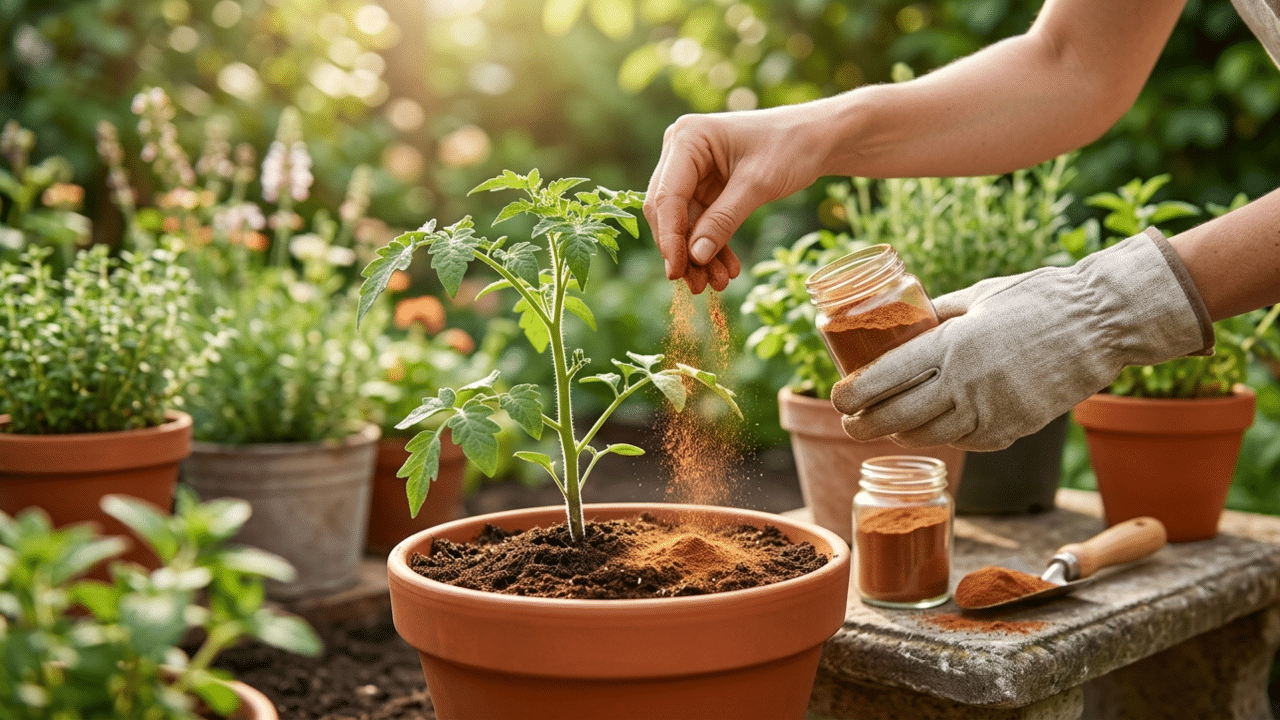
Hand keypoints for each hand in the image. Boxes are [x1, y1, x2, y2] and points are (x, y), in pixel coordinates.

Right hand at [643, 109, 825, 292]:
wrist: (817, 138)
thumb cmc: (791, 146)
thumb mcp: (757, 184)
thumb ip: (724, 220)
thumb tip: (695, 257)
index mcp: (687, 138)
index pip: (666, 195)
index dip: (669, 237)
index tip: (676, 272)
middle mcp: (681, 152)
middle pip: (668, 211)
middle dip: (682, 250)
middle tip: (698, 286)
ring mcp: (692, 170)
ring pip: (684, 222)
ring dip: (698, 255)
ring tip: (717, 284)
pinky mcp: (705, 187)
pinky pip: (701, 222)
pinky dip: (712, 246)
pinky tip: (726, 269)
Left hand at [830, 229, 1214, 450]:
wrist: (1102, 323)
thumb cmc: (1038, 298)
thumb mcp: (979, 295)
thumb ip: (940, 313)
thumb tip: (907, 322)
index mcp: (953, 344)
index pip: (887, 378)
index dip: (854, 394)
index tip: (837, 398)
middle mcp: (968, 383)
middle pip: (899, 417)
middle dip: (865, 426)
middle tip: (849, 425)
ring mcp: (993, 410)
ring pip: (931, 436)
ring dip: (903, 434)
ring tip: (887, 426)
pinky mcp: (1015, 428)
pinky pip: (968, 442)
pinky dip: (947, 437)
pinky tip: (935, 428)